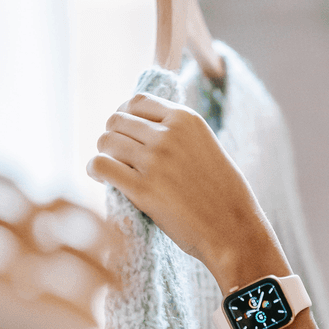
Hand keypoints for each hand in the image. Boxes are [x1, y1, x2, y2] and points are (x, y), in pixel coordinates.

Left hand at [87, 92, 289, 288]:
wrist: (233, 228)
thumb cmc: (222, 192)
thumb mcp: (206, 146)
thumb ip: (178, 133)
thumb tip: (142, 127)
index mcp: (187, 119)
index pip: (138, 101)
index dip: (126, 115)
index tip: (126, 131)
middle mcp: (169, 134)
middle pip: (116, 120)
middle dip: (113, 136)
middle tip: (118, 155)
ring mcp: (155, 160)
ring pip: (105, 141)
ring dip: (104, 154)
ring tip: (111, 169)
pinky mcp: (142, 189)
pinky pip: (101, 166)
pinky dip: (96, 170)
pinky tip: (103, 179)